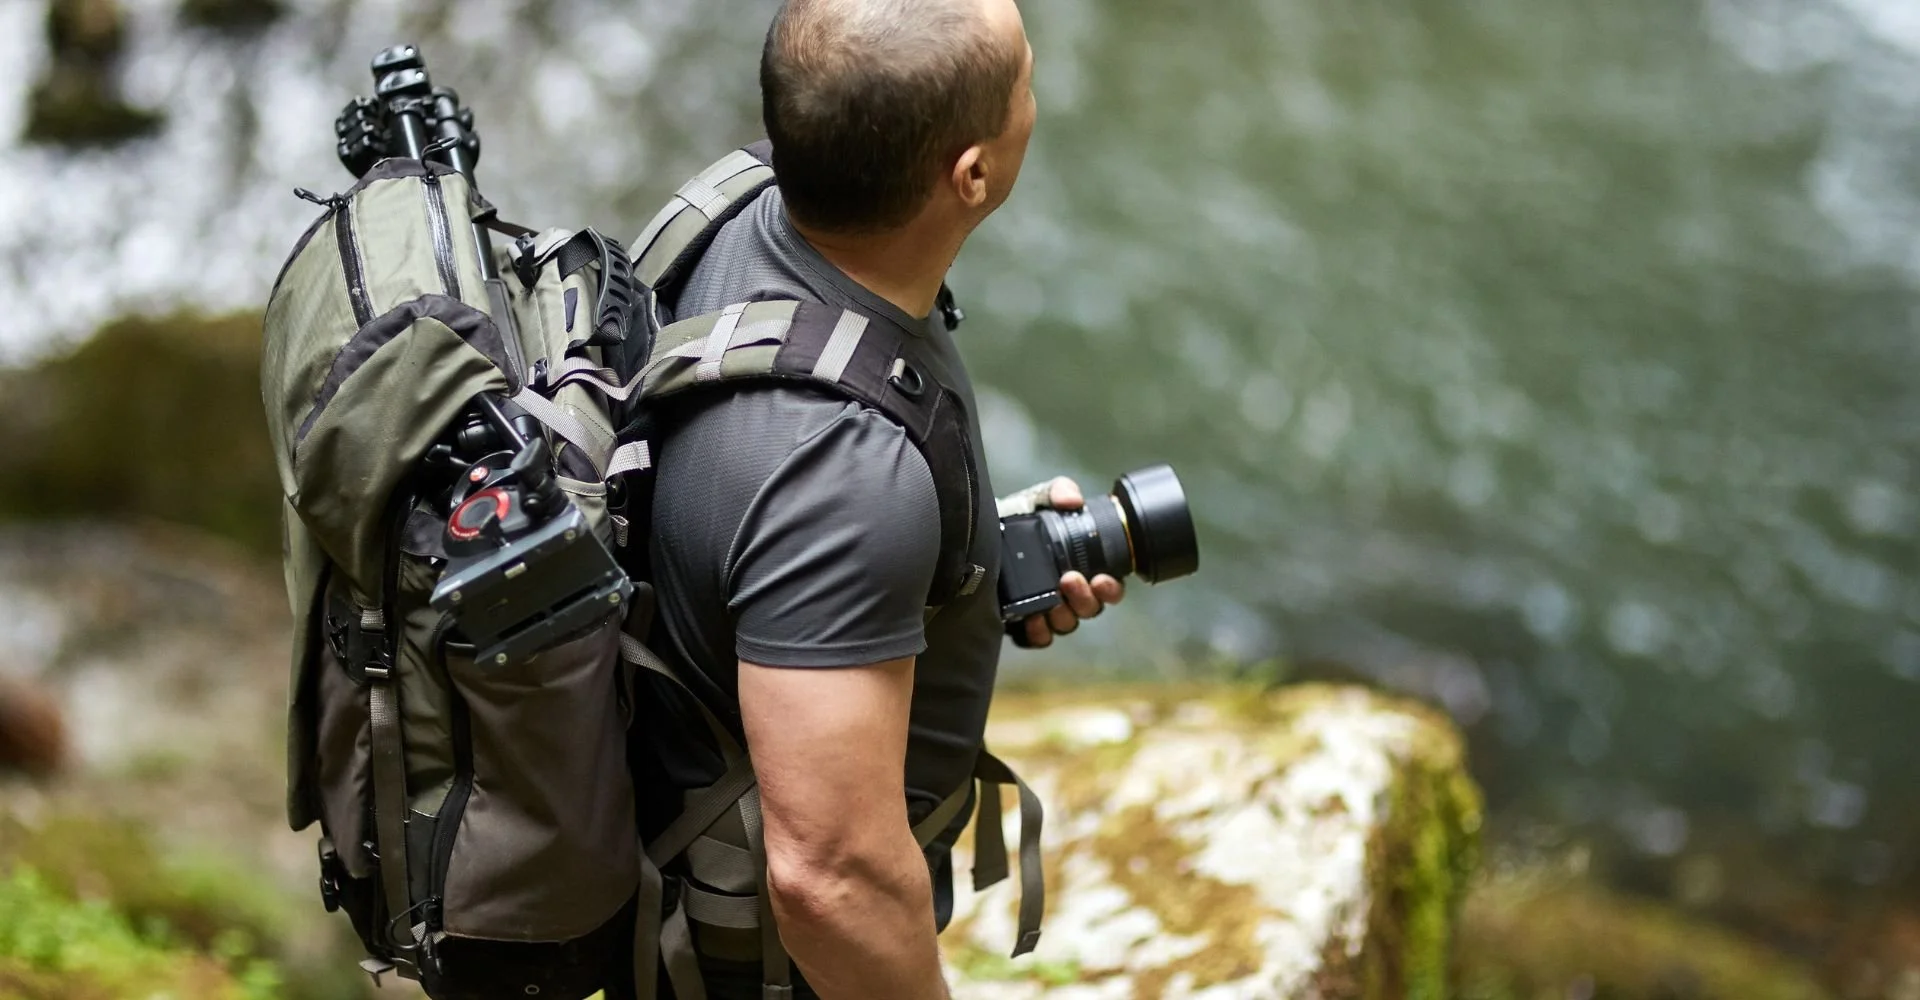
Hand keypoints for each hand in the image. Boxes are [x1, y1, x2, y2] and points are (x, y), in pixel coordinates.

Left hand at [1011, 477, 1124, 648]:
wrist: (978, 536)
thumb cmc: (1014, 519)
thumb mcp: (1036, 499)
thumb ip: (1058, 490)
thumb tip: (1073, 500)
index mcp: (1080, 566)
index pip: (1107, 586)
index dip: (1111, 588)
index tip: (1102, 580)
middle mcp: (1068, 593)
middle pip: (1090, 609)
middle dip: (1085, 599)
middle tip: (1069, 580)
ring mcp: (1047, 610)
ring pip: (1067, 624)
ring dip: (1064, 615)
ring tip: (1052, 601)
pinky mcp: (1023, 625)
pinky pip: (1039, 638)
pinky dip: (1039, 632)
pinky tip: (1032, 619)